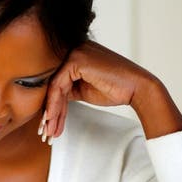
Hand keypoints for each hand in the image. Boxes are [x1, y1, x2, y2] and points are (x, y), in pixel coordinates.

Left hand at [43, 40, 181, 140]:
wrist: (135, 88)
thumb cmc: (114, 89)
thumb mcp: (83, 90)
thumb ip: (67, 91)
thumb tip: (49, 103)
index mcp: (77, 55)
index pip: (57, 82)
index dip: (52, 106)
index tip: (48, 126)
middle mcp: (75, 50)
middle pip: (54, 84)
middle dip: (49, 111)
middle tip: (45, 131)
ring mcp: (75, 52)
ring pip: (54, 87)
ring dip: (51, 112)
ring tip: (49, 131)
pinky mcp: (77, 60)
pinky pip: (58, 85)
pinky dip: (54, 105)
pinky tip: (53, 119)